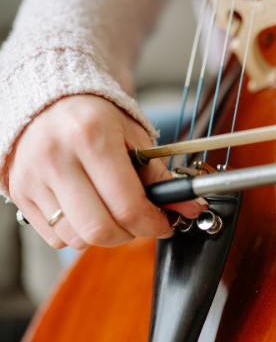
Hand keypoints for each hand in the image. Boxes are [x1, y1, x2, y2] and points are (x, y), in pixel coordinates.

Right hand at [7, 95, 206, 249]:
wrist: (52, 101)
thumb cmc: (98, 119)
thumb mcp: (136, 139)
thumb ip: (162, 177)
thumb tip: (190, 208)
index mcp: (91, 137)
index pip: (127, 206)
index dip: (153, 225)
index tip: (164, 224)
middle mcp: (56, 157)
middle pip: (100, 230)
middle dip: (130, 235)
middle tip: (139, 221)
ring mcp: (32, 177)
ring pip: (77, 239)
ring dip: (104, 235)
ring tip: (111, 212)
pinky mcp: (19, 192)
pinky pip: (55, 237)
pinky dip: (78, 233)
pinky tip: (86, 210)